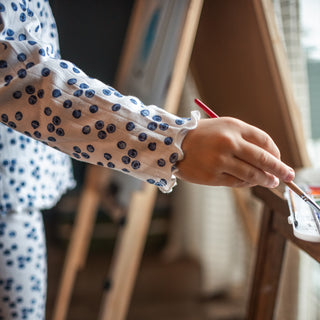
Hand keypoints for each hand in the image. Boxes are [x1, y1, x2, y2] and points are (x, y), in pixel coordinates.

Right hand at [176, 117, 294, 187]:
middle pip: (263, 158)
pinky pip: (237, 183)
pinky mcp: (212, 176)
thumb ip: (244, 139)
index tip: (278, 160)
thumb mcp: (223, 127)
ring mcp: (220, 160)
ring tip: (272, 182)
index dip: (275, 152)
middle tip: (289, 175)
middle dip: (280, 169)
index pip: (264, 140)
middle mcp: (228, 143)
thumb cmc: (202, 136)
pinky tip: (251, 182)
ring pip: (252, 174)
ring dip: (266, 180)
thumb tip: (268, 158)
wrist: (174, 145)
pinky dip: (247, 184)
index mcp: (233, 127)